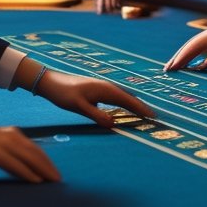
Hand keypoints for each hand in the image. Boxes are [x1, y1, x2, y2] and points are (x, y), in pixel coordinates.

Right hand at [0, 120, 60, 182]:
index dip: (46, 161)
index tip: (54, 171)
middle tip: (58, 179)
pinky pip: (16, 165)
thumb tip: (20, 167)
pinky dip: (28, 174)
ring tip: (52, 182)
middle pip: (36, 153)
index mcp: (12, 133)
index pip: (35, 148)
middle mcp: (11, 136)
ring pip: (30, 159)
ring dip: (43, 171)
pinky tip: (36, 181)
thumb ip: (7, 152)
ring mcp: (3, 144)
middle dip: (49, 167)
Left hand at [35, 69, 154, 125]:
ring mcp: (104, 88)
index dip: (142, 109)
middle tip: (154, 118)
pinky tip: (125, 109)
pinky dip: (125, 104)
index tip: (154, 117)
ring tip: (144, 114)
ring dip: (134, 105)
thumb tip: (113, 124)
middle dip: (142, 107)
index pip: (129, 101)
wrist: (51, 82)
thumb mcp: (79, 107)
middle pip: (130, 98)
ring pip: (124, 97)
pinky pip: (117, 98)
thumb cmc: (64, 94)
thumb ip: (96, 115)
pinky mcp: (99, 91)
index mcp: (106, 90)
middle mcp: (108, 87)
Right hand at [164, 9, 206, 71]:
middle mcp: (197, 40)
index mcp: (201, 42)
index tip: (170, 70)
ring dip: (177, 58)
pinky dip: (184, 55)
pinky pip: (190, 49)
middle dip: (174, 61)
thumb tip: (198, 69)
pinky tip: (182, 60)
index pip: (186, 54)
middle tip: (165, 71)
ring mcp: (199, 39)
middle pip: (182, 52)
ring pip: (185, 50)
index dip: (177, 62)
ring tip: (170, 67)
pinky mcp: (202, 40)